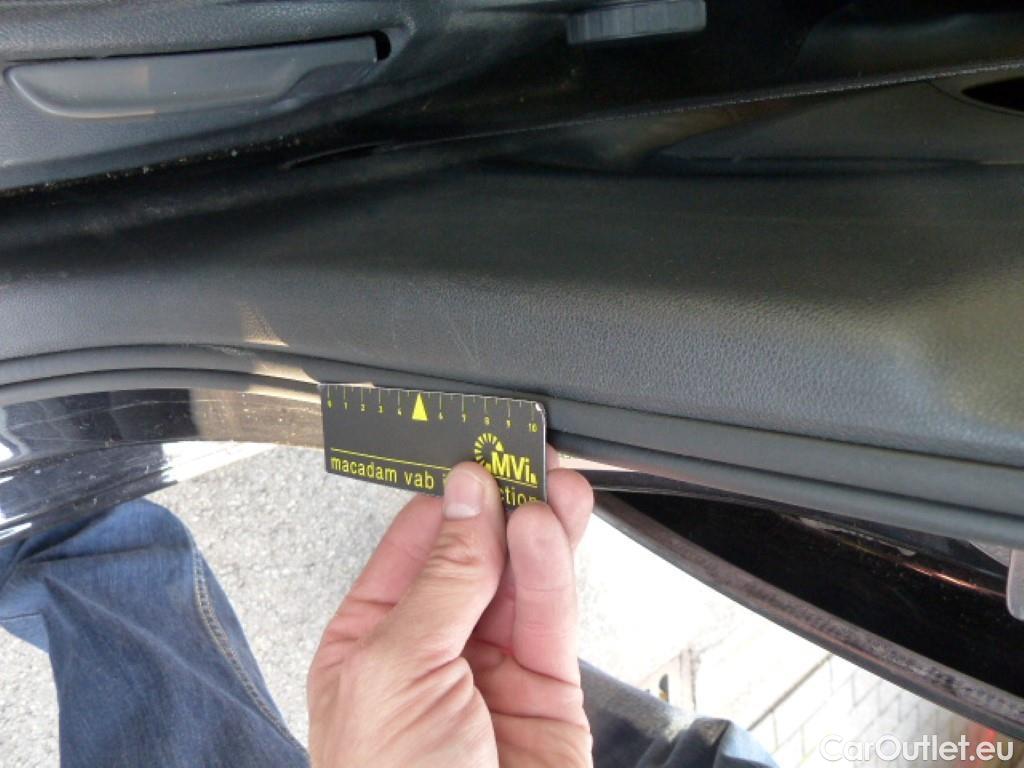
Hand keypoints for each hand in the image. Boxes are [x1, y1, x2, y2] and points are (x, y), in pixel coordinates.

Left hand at [307, 450, 593, 767]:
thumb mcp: (395, 671)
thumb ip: (441, 582)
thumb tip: (467, 500)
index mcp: (370, 642)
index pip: (412, 546)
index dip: (445, 497)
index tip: (474, 456)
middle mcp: (432, 650)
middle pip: (472, 555)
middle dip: (499, 503)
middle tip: (522, 455)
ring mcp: (492, 668)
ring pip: (520, 578)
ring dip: (536, 525)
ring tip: (550, 481)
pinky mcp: (546, 689)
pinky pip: (552, 614)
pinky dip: (555, 568)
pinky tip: (551, 530)